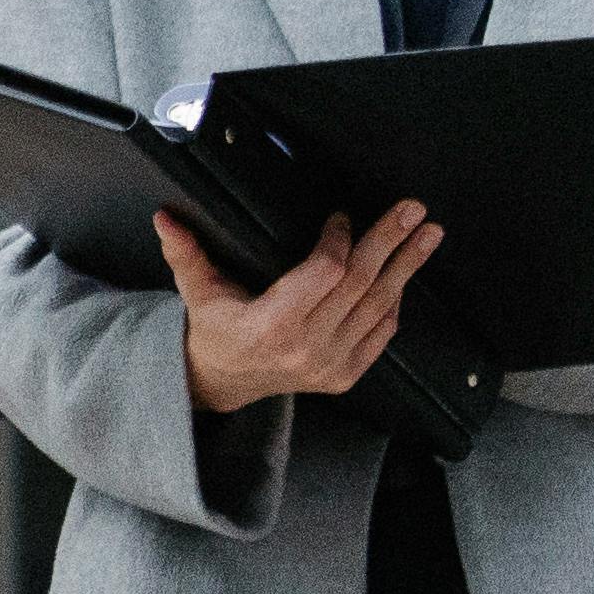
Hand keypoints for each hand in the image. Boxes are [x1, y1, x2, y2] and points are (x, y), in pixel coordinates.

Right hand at [160, 201, 441, 411]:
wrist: (224, 383)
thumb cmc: (214, 331)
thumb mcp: (197, 292)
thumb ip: (185, 254)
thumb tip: (164, 217)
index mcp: (271, 324)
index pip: (324, 273)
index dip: (339, 240)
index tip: (342, 217)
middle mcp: (306, 347)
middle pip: (360, 284)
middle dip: (389, 241)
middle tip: (412, 209)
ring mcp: (330, 365)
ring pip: (379, 306)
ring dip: (407, 266)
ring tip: (428, 234)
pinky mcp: (344, 376)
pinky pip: (381, 333)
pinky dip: (394, 302)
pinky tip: (405, 273)